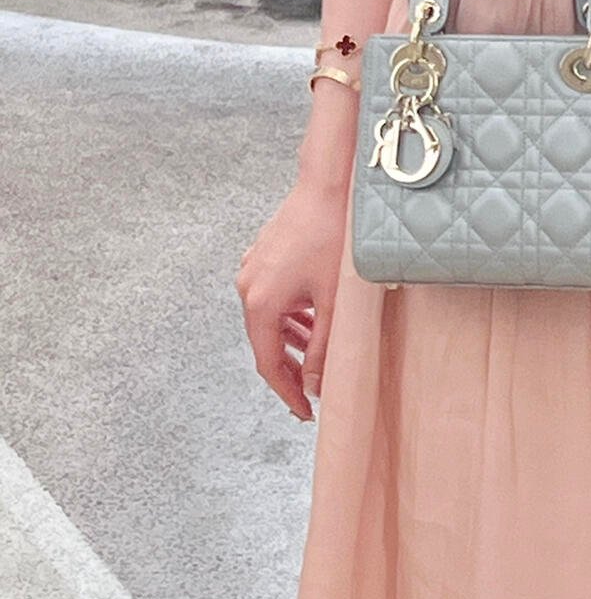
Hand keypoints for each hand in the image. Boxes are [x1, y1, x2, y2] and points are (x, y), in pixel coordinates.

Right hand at [235, 177, 347, 421]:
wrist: (328, 186)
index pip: (268, 363)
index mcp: (260, 303)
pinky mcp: (263, 258)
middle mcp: (248, 287)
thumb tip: (315, 385)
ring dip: (293, 342)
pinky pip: (274, 300)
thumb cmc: (334, 238)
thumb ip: (324, 348)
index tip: (305, 412)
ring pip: (271, 321)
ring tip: (319, 357)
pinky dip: (292, 317)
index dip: (287, 393)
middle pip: (265, 343)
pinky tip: (313, 322)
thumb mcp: (334, 302)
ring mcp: (252, 270)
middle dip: (290, 369)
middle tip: (314, 391)